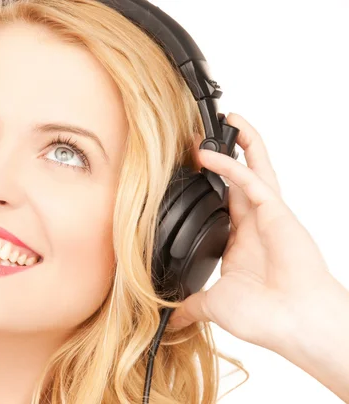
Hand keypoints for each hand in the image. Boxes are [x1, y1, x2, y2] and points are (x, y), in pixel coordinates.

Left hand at [169, 113, 332, 351]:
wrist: (296, 324)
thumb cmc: (267, 317)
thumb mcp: (214, 305)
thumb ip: (191, 305)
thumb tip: (170, 318)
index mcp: (241, 241)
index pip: (224, 202)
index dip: (210, 183)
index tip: (193, 168)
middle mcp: (256, 224)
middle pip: (241, 178)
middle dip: (225, 154)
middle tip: (204, 135)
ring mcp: (268, 215)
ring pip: (254, 169)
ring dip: (239, 144)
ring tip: (226, 119)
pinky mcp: (277, 212)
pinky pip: (250, 182)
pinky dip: (229, 165)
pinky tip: (207, 154)